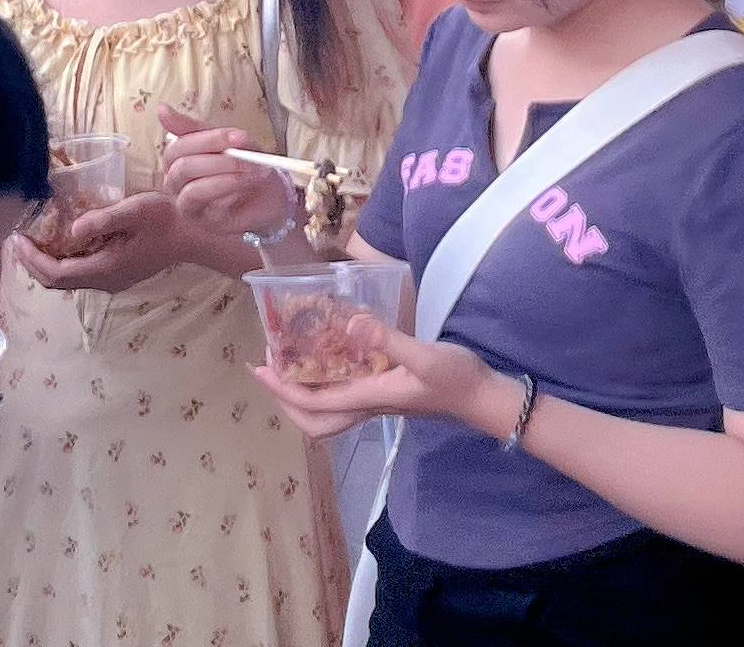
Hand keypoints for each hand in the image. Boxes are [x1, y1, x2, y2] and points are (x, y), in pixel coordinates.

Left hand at [16, 189, 196, 293]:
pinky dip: (61, 260)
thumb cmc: (165, 219)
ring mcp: (111, 279)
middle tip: (17, 238)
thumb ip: (104, 219)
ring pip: (67, 279)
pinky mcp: (116, 273)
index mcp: (106, 269)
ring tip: (31, 238)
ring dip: (45, 262)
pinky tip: (58, 240)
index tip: (17, 238)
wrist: (193, 235)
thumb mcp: (135, 211)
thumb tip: (73, 228)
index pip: (57, 273)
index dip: (33, 259)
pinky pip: (79, 273)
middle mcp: (105, 281)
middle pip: (57, 281)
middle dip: (33, 262)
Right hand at [154, 106, 297, 241]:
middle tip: (248, 154)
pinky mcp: (201, 221)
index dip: (209, 139)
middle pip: (182, 166)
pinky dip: (227, 189)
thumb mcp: (225, 140)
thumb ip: (195, 128)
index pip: (179, 145)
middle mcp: (174, 181)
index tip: (238, 136)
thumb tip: (161, 109)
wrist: (269, 195)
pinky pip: (206, 205)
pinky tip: (245, 184)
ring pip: (192, 187)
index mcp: (177, 157)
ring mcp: (186, 203)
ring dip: (225, 175)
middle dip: (218, 157)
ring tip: (252, 170)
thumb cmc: (243, 164)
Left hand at [256, 325, 499, 441]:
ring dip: (301, 395)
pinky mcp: (386, 394)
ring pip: (328, 413)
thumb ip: (389, 339)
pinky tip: (325, 359)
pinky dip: (324, 385)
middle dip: (286, 401)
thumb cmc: (456, 378)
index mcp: (369, 398)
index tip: (260, 369)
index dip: (283, 390)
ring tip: (287, 365)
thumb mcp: (424, 355)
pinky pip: (344, 398)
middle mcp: (368, 406)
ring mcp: (377, 403)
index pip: (315, 404)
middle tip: (267, 371)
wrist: (483, 397)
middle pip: (315, 421)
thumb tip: (352, 322)